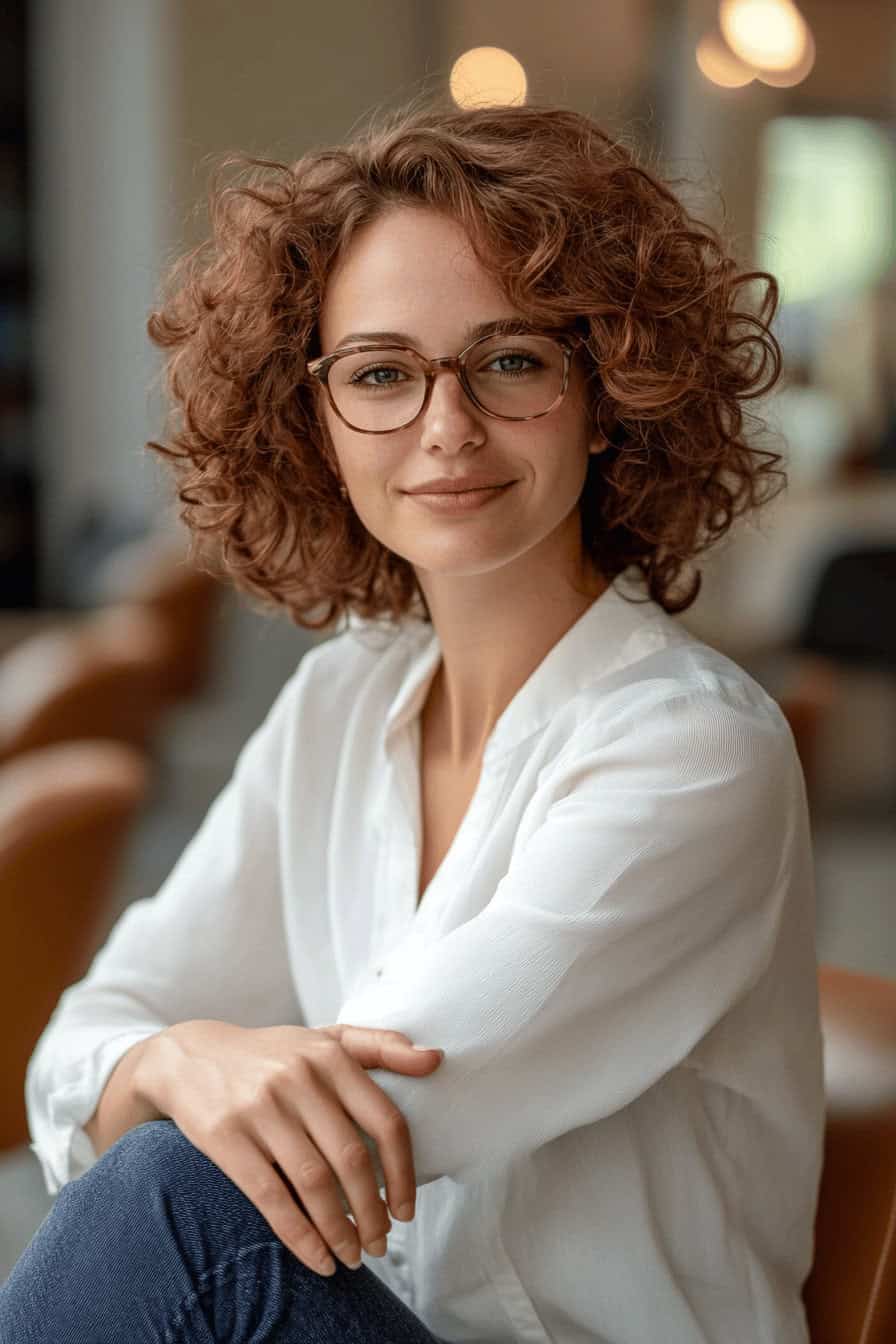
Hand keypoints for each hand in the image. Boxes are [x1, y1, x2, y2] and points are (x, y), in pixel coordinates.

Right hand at [137, 1019, 442, 1275]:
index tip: (407, 1210)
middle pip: (352, 1160)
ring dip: (341, 1231)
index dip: (404, 1172)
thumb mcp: (326, 1038)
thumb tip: (437, 1059)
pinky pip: (271, 1197)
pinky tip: (318, 1258)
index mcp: (330, 1055)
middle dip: (374, 1213)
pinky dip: (300, 1236)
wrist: (189, 1056)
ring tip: (354, 1256)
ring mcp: (260, 1108)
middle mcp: (298, 1078)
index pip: (385, 1120)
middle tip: (381, 1244)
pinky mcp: (226, 1137)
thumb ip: (382, 1046)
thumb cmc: (272, 1054)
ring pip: (314, 1184)